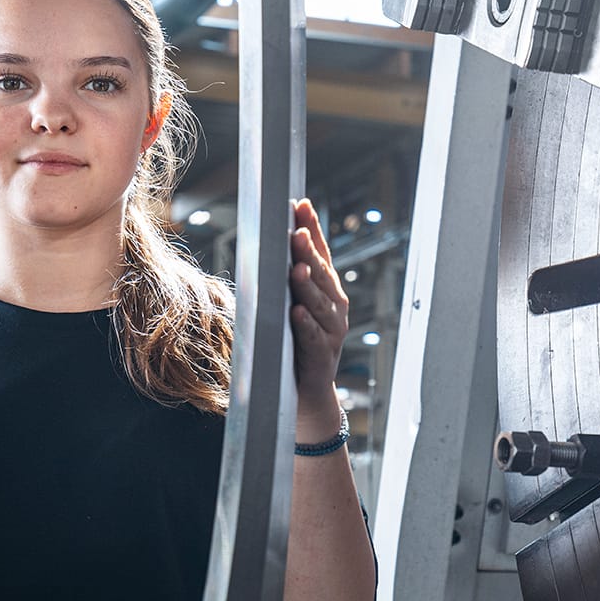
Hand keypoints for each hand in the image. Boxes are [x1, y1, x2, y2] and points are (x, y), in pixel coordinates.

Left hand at [288, 198, 349, 433]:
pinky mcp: (323, 357)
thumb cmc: (294, 344)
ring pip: (320, 304)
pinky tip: (297, 313)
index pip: (320, 253)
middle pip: (321, 274)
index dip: (312, 229)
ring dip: (308, 286)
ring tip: (297, 268)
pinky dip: (306, 325)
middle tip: (297, 232)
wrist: (306, 395)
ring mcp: (332, 332)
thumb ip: (284, 280)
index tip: (301, 205)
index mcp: (327, 290)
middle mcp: (335, 307)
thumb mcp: (291, 307)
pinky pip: (313, 338)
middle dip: (309, 252)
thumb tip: (264, 245)